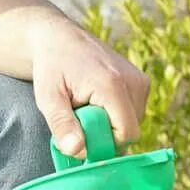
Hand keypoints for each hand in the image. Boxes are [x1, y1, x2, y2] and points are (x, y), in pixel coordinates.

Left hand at [29, 19, 150, 156]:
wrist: (59, 38)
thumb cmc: (51, 67)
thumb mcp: (48, 98)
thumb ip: (62, 125)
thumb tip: (76, 151)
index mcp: (113, 85)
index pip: (126, 134)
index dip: (104, 145)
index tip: (80, 138)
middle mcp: (134, 81)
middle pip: (130, 130)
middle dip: (105, 134)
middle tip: (79, 117)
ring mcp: (140, 80)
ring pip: (132, 123)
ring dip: (109, 124)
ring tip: (86, 106)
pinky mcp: (141, 81)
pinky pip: (133, 112)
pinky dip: (115, 114)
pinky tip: (96, 101)